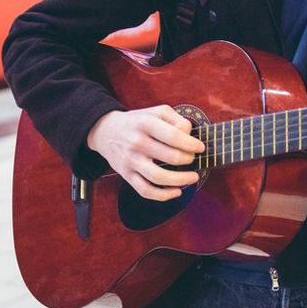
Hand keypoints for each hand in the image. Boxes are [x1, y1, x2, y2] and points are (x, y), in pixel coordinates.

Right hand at [87, 105, 204, 200]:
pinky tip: (176, 191)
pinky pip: (146, 191)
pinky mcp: (126, 175)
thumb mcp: (156, 112)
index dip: (192, 144)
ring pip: (159, 177)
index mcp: (146, 124)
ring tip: (193, 177)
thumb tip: (190, 135)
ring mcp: (131, 161)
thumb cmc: (137, 122)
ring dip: (181, 180)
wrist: (105, 131)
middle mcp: (137, 142)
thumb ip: (176, 119)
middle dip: (189, 159)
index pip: (175, 136)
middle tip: (193, 158)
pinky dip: (163, 195)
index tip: (200, 147)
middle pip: (171, 157)